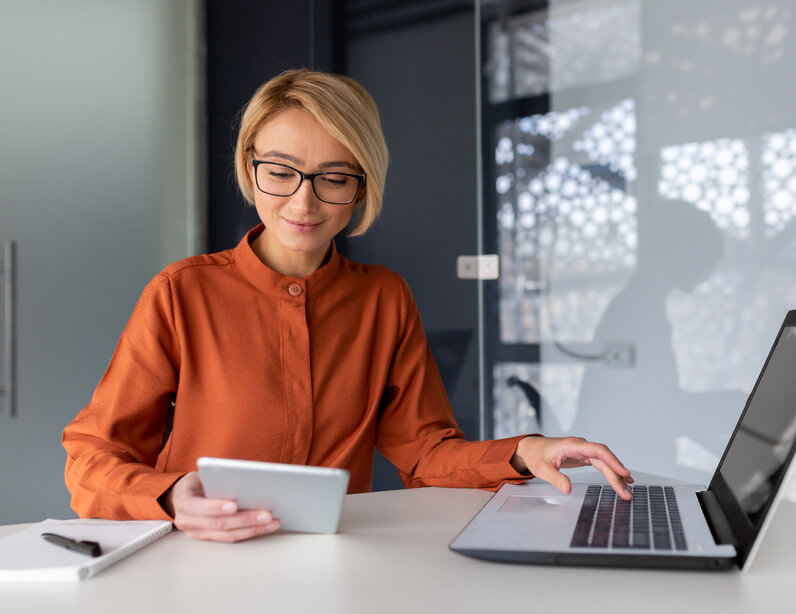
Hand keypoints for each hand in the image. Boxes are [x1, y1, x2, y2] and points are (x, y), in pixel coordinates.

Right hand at [160, 471, 280, 541]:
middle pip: (219, 524)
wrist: (183, 495)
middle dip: (245, 519)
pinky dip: (250, 532)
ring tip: (272, 522)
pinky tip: (266, 527)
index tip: (234, 505)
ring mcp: (198, 533)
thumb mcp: (201, 476)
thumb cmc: (196, 483)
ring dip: (253, 529)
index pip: (198, 507)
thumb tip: (244, 481)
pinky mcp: (209, 539)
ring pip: (228, 535)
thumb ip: (216, 480)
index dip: (216, 507)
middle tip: (266, 514)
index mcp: (183, 502)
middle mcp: (187, 521)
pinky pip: (232, 538)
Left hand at [510, 436, 633, 500]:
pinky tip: (621, 479)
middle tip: (626, 493)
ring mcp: (583, 451)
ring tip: (627, 490)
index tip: (623, 472)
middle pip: (604, 459)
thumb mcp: (542, 469)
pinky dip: (610, 472)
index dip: (612, 460)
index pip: (598, 450)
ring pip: (604, 462)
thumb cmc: (535, 456)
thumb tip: (568, 489)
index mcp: (572, 445)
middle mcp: (580, 446)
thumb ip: (555, 478)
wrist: (530, 448)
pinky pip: (601, 463)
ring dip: (616, 476)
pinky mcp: (583, 456)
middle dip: (617, 476)